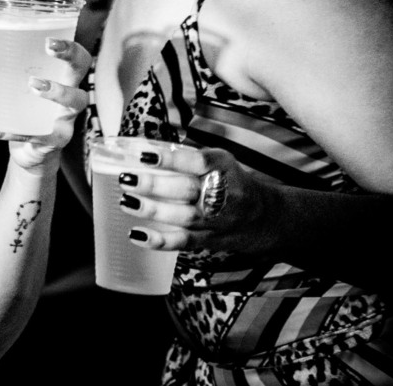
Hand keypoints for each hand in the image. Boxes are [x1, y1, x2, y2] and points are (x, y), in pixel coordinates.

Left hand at [0, 39, 91, 174]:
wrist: (28, 150)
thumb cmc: (22, 108)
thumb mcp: (6, 84)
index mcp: (61, 77)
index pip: (76, 56)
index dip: (69, 46)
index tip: (50, 39)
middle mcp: (70, 95)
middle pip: (81, 72)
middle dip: (70, 58)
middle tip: (49, 50)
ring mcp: (65, 118)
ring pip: (74, 102)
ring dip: (56, 91)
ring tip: (33, 85)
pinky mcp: (53, 140)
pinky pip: (34, 135)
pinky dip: (6, 131)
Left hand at [117, 146, 274, 254]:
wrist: (266, 216)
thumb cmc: (233, 182)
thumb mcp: (220, 161)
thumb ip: (189, 157)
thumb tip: (147, 150)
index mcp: (222, 167)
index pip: (197, 161)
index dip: (170, 159)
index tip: (144, 155)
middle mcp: (221, 193)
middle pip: (185, 189)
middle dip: (154, 185)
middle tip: (127, 179)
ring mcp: (216, 219)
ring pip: (182, 216)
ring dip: (151, 210)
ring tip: (126, 201)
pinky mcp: (210, 240)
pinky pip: (183, 242)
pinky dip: (159, 241)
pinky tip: (136, 234)